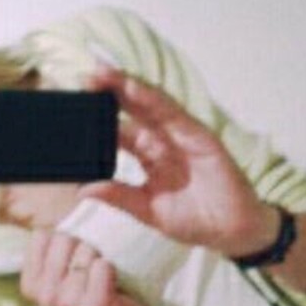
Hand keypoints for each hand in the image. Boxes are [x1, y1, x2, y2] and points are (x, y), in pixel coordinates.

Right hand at [20, 230, 149, 305]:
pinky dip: (113, 269)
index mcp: (30, 284)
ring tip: (102, 278)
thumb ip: (57, 243)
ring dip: (100, 257)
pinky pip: (103, 265)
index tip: (73, 258)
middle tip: (91, 269)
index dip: (65, 238)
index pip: (44, 235)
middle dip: (84, 244)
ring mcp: (68, 302)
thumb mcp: (63, 271)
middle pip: (64, 238)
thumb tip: (78, 199)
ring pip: (86, 249)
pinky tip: (113, 286)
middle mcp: (45, 295)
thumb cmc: (89, 294)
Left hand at [77, 63, 277, 258]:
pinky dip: (153, 100)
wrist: (230, 232)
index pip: (119, 132)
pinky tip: (134, 89)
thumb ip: (119, 197)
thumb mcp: (148, 211)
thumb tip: (84, 189)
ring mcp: (181, 137)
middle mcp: (163, 142)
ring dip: (127, 88)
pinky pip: (174, 114)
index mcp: (150, 158)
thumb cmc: (194, 220)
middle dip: (110, 94)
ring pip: (150, 106)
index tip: (75, 108)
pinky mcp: (199, 136)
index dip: (99, 120)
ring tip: (103, 74)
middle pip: (132, 112)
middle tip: (84, 78)